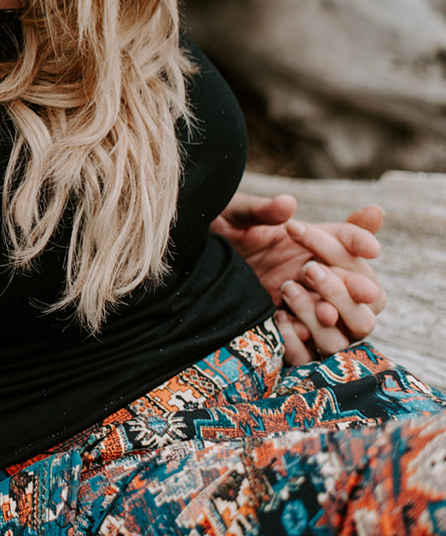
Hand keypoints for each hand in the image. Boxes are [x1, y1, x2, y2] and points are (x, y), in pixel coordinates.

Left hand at [212, 193, 385, 360]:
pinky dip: (300, 341)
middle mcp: (319, 283)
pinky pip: (313, 356)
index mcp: (316, 248)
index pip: (354, 247)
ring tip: (287, 288)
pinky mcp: (288, 339)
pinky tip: (276, 318)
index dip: (361, 244)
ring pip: (351, 332)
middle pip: (371, 299)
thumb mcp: (234, 219)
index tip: (367, 247)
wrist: (189, 266)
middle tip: (310, 268)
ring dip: (326, 313)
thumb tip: (288, 203)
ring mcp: (308, 315)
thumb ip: (260, 211)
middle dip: (348, 287)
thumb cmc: (217, 237)